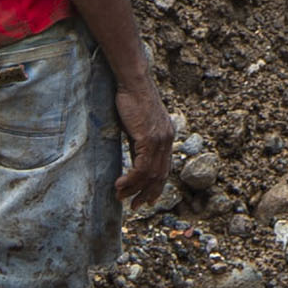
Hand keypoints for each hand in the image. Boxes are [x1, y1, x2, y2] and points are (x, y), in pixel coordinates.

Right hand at [113, 72, 174, 206]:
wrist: (133, 82)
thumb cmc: (132, 99)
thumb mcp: (138, 124)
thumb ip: (140, 139)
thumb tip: (134, 152)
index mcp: (167, 136)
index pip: (165, 167)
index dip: (156, 185)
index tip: (147, 198)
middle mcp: (167, 140)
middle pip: (160, 175)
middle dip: (147, 193)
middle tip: (134, 206)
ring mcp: (160, 140)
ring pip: (150, 174)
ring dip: (134, 189)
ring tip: (120, 197)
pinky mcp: (149, 138)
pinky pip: (142, 167)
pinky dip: (131, 180)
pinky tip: (119, 185)